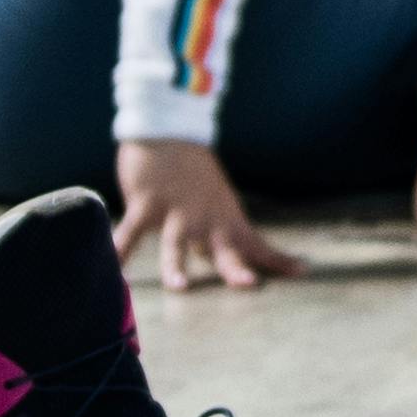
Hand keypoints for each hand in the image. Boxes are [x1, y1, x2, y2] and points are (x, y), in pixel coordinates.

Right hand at [114, 138, 300, 288]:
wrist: (167, 129)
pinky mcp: (145, 204)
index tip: (302, 271)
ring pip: (176, 243)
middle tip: (247, 285)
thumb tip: (227, 260)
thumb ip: (219, 233)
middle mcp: (204, 218)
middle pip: (222, 248)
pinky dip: (120, 251)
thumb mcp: (216, 202)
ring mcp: (174, 211)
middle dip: (235, 267)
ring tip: (180, 287)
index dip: (277, 259)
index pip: (255, 243)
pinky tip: (114, 271)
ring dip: (177, 265)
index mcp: (225, 218)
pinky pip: (129, 233)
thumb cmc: (193, 173)